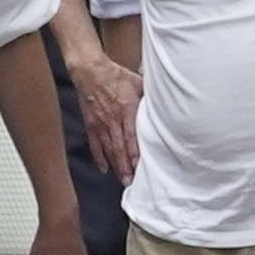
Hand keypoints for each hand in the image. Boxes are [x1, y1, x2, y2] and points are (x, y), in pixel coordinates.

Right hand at [67, 49, 143, 181]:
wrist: (89, 71)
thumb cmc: (115, 75)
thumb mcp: (137, 82)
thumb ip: (149, 96)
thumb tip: (165, 104)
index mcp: (126, 109)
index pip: (131, 136)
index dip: (135, 153)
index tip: (140, 167)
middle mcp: (112, 120)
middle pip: (120, 148)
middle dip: (126, 167)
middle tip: (131, 182)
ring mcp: (100, 124)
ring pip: (108, 149)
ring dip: (116, 166)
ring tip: (122, 180)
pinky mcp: (91, 124)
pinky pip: (95, 145)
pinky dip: (99, 158)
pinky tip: (104, 169)